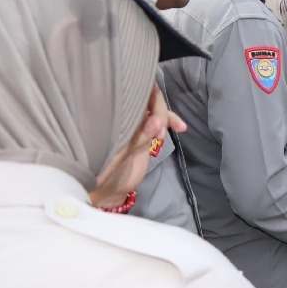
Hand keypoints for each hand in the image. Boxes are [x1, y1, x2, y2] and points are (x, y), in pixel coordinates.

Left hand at [91, 85, 186, 208]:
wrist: (110, 190)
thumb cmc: (105, 173)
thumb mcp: (119, 157)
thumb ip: (138, 139)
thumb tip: (156, 122)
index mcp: (113, 118)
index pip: (131, 97)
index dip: (146, 97)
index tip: (157, 106)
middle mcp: (125, 117)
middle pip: (147, 101)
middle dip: (160, 112)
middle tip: (162, 133)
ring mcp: (136, 125)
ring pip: (156, 110)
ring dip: (168, 116)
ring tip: (176, 129)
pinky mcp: (146, 133)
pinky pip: (161, 122)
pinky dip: (171, 122)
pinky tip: (181, 127)